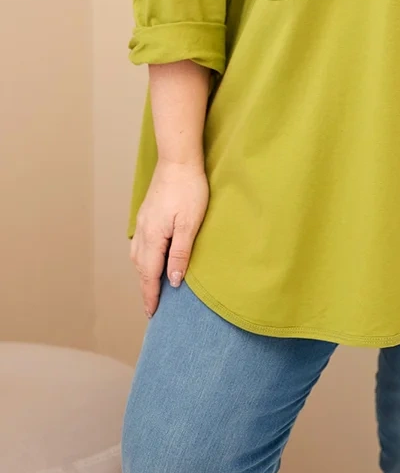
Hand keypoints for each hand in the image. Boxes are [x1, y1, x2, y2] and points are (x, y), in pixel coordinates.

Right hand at [129, 159, 208, 318]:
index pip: (150, 274)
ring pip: (138, 255)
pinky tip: (150, 256)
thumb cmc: (189, 189)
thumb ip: (180, 253)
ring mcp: (143, 220)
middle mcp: (143, 231)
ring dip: (143, 273)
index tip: (152, 313)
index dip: (150, 295)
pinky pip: (140, 242)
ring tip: (150, 286)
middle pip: (140, 267)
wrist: (178, 159)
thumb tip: (172, 281)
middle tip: (150, 307)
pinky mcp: (147, 212)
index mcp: (153, 237)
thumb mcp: (190, 224)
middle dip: (145, 288)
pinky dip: (142, 257)